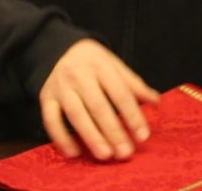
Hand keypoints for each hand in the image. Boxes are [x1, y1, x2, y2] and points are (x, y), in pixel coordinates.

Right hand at [39, 39, 159, 160]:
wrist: (58, 47)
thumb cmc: (91, 60)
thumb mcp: (113, 63)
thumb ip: (133, 83)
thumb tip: (156, 101)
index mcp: (100, 65)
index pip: (119, 92)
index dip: (132, 114)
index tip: (143, 135)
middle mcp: (79, 75)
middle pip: (98, 105)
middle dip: (113, 131)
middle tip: (126, 153)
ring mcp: (61, 87)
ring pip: (75, 114)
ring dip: (91, 136)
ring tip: (106, 155)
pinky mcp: (45, 97)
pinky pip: (51, 119)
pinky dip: (61, 137)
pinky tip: (74, 152)